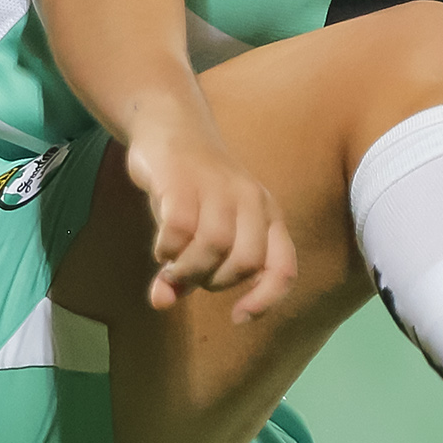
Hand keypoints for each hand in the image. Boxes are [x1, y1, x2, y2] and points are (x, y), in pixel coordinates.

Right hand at [124, 103, 298, 322]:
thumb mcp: (200, 229)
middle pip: (246, 262)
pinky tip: (162, 246)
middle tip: (190, 275)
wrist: (171, 125)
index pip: (283, 267)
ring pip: (214, 248)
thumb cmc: (193, 188)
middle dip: (214, 281)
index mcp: (267, 214)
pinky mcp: (183, 181)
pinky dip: (168, 249)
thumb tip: (160, 303)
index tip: (238, 317)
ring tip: (172, 266)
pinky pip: (179, 231)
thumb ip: (188, 269)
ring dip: (188, 269)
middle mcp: (250, 200)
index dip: (266, 299)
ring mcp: (218, 188)